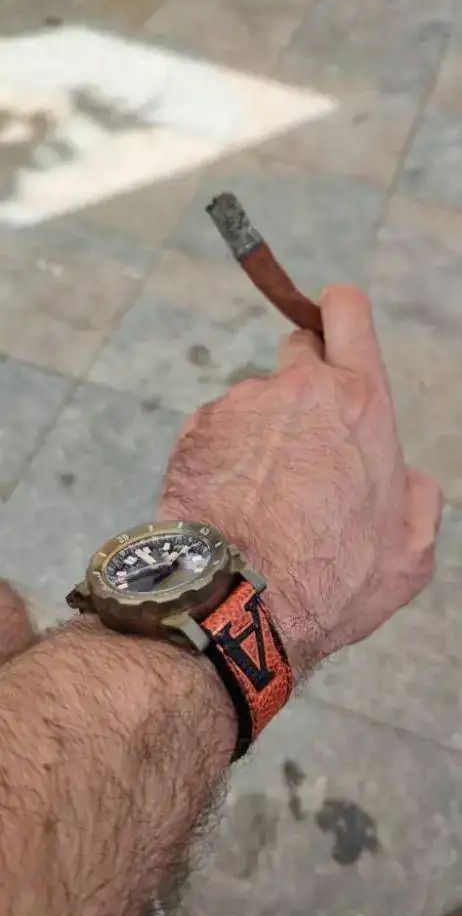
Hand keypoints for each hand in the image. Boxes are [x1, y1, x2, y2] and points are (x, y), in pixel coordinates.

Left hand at [159, 286, 442, 679]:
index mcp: (359, 403)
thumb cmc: (334, 579)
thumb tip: (403, 477)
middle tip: (307, 439)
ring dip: (262, 430)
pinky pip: (217, 429)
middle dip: (306, 382)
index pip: (348, 313)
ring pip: (255, 400)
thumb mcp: (410, 550)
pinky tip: (231, 502)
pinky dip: (225, 454)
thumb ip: (415, 496)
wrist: (240, 603)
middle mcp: (298, 389)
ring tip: (263, 496)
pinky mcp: (194, 431)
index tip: (335, 322)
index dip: (342, 313)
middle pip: (299, 350)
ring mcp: (239, 406)